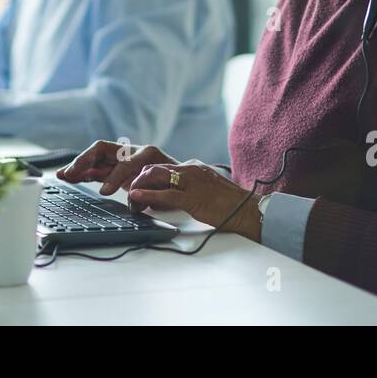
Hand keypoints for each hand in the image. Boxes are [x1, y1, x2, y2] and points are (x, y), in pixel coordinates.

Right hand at [57, 140, 176, 195]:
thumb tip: (134, 203)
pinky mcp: (113, 167)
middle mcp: (131, 151)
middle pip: (103, 149)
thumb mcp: (167, 191)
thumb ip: (149, 195)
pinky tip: (68, 176)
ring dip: (78, 165)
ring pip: (94, 157)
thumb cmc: (174, 186)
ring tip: (62, 174)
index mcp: (147, 154)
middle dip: (85, 161)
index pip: (125, 162)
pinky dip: (81, 172)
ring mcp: (120, 158)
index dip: (114, 176)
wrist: (179, 182)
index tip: (105, 192)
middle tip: (71, 173)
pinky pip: (94, 167)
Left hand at [125, 160, 262, 241]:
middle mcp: (191, 170)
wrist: (249, 211)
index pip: (162, 166)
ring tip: (129, 195)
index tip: (135, 185)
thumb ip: (190, 189)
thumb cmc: (230, 205)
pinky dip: (148, 194)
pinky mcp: (194, 197)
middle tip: (127, 191)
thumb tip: (172, 196)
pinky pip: (166, 194)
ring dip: (138, 185)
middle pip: (154, 167)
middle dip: (137, 178)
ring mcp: (192, 182)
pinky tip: (136, 196)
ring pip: (156, 175)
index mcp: (194, 168)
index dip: (145, 175)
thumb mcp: (206, 190)